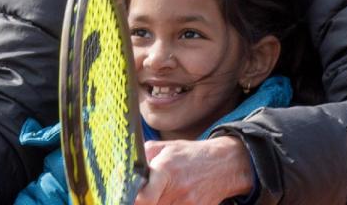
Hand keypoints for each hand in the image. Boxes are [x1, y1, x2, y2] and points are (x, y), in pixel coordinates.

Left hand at [135, 136, 251, 204]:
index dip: (132, 200)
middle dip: (142, 203)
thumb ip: (144, 157)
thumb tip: (122, 170)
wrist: (224, 164)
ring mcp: (188, 204)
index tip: (127, 197)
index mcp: (165, 171)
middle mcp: (177, 190)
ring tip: (159, 195)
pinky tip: (171, 199)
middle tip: (141, 197)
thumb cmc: (191, 155)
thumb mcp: (166, 147)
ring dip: (156, 204)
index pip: (144, 198)